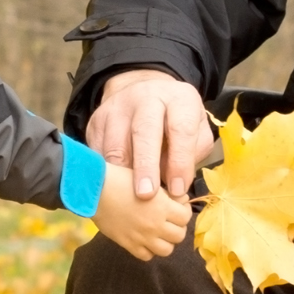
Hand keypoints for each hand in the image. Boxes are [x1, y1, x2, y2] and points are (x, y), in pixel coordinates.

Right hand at [86, 69, 213, 199]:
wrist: (143, 96)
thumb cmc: (175, 122)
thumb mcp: (196, 132)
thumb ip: (191, 157)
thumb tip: (172, 188)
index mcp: (178, 99)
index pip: (181, 129)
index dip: (179, 162)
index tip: (177, 190)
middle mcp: (147, 97)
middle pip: (144, 132)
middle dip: (145, 166)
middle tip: (147, 195)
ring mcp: (117, 108)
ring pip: (116, 145)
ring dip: (122, 175)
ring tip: (130, 197)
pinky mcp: (96, 121)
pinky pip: (98, 153)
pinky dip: (107, 174)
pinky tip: (116, 187)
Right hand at [92, 163, 191, 261]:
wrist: (94, 189)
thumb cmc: (120, 178)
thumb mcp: (148, 180)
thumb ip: (166, 193)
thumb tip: (180, 199)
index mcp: (162, 207)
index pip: (186, 217)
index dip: (183, 210)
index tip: (177, 205)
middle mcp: (155, 225)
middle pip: (179, 236)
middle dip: (177, 227)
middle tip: (168, 219)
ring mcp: (141, 237)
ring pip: (167, 250)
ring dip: (165, 241)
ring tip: (158, 232)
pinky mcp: (127, 244)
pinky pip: (146, 256)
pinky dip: (148, 250)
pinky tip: (144, 239)